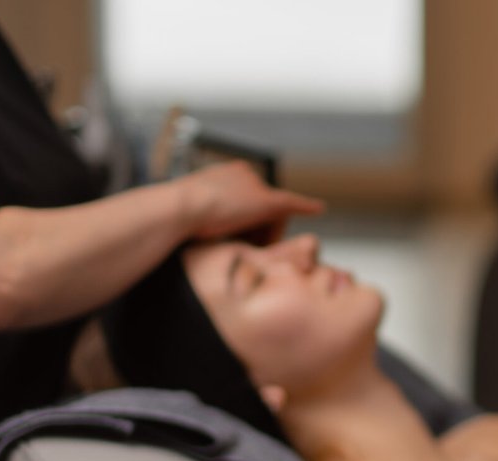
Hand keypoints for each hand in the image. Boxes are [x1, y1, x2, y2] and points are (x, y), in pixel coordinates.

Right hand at [177, 161, 323, 243]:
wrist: (180, 208)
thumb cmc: (179, 215)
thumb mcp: (193, 213)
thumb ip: (207, 216)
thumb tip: (199, 229)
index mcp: (226, 175)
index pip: (247, 201)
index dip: (245, 223)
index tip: (234, 236)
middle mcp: (244, 174)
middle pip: (261, 209)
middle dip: (258, 231)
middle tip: (244, 248)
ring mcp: (256, 185)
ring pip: (271, 218)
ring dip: (264, 236)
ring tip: (247, 248)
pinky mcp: (266, 201)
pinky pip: (292, 203)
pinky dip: (306, 206)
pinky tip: (318, 208)